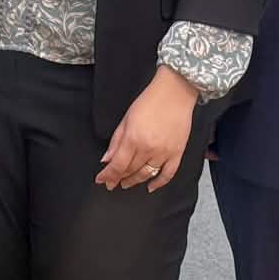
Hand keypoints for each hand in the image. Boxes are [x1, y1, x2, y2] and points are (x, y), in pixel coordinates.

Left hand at [98, 68, 197, 191]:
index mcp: (133, 139)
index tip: (101, 180)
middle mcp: (148, 149)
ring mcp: (164, 153)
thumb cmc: (150, 101)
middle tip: (111, 183)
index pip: (117, 165)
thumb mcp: (126, 118)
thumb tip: (107, 159)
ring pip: (146, 175)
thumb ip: (116, 141)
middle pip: (130, 171)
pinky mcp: (177, 153)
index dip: (107, 175)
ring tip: (126, 183)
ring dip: (134, 181)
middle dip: (118, 178)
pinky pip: (168, 174)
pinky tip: (150, 187)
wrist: (175, 92)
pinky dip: (159, 183)